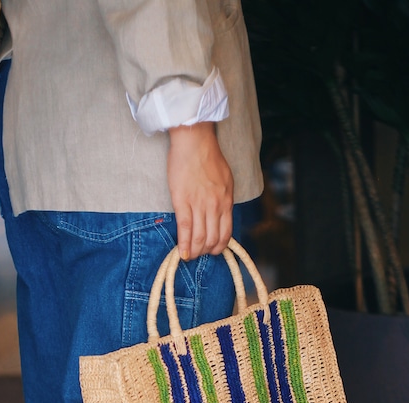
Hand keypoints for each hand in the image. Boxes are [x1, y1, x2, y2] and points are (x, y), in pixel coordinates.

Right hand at [167, 122, 233, 259]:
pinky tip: (181, 253)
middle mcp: (215, 206)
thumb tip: (221, 214)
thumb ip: (224, 199)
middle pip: (212, 239)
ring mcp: (199, 205)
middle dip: (205, 252)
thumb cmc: (209, 157)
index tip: (212, 250)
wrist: (194, 141)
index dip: (219, 247)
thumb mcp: (226, 180)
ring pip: (199, 238)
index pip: (225, 233)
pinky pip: (185, 229)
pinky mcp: (183, 202)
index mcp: (226, 202)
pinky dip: (184, 244)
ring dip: (194, 251)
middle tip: (199, 254)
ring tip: (189, 256)